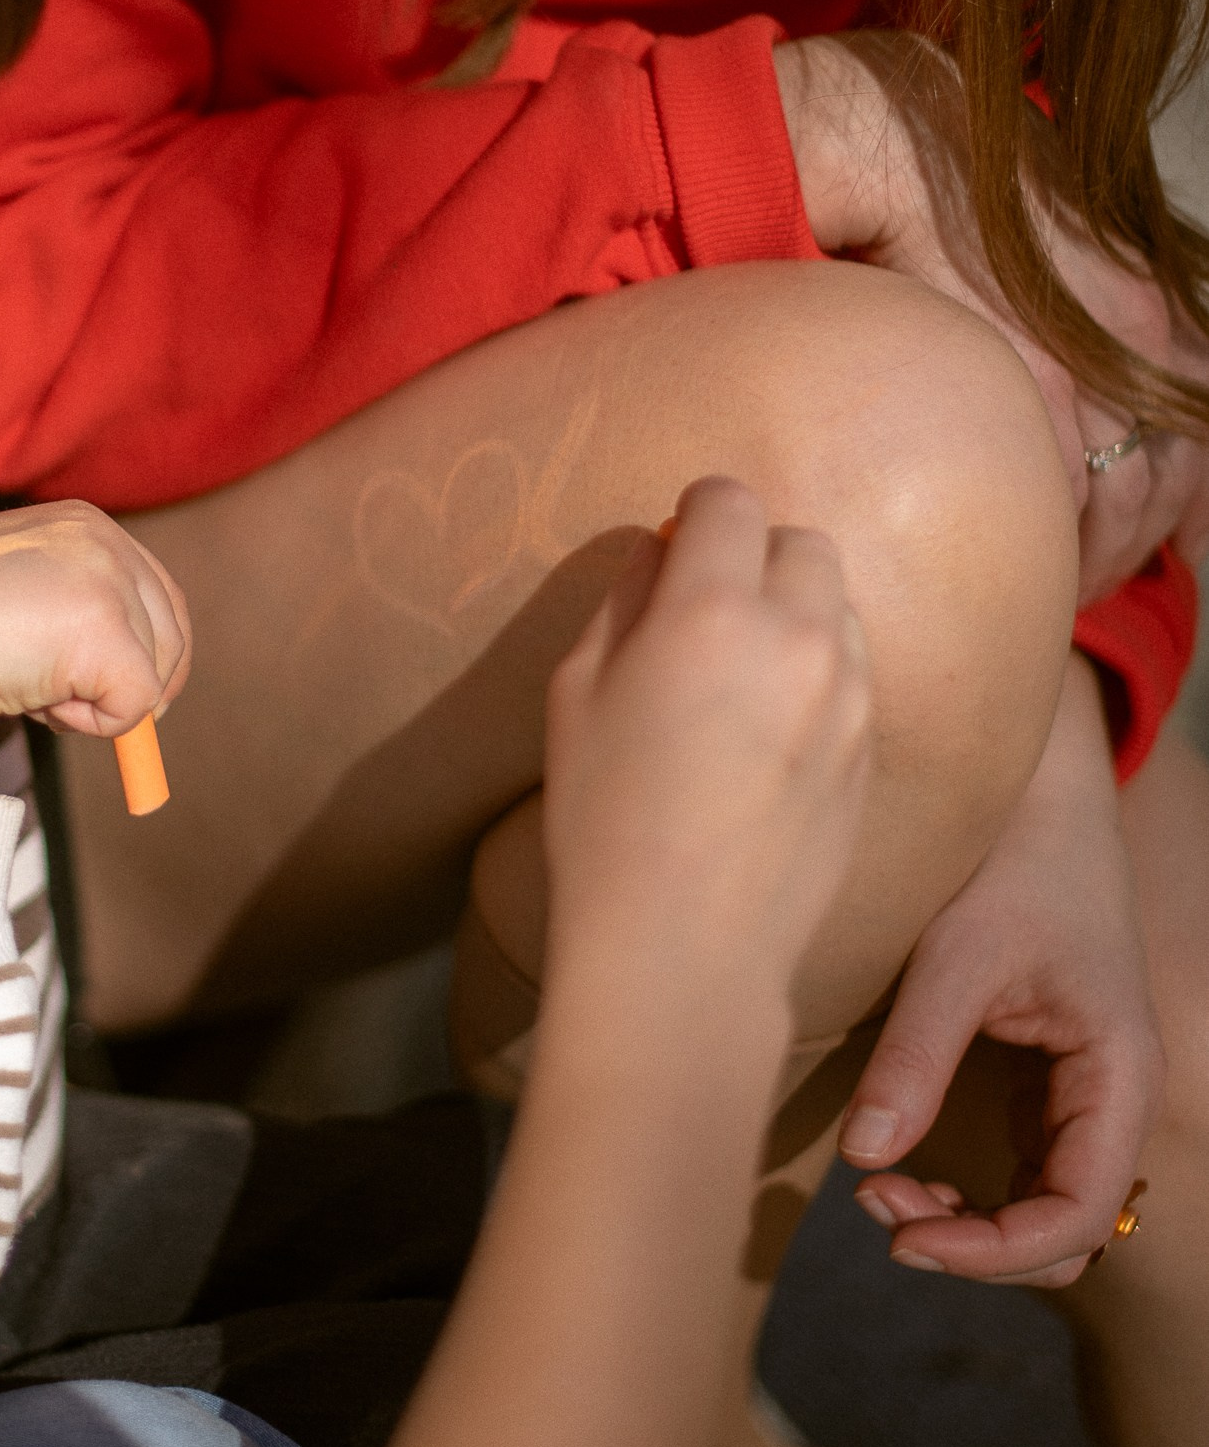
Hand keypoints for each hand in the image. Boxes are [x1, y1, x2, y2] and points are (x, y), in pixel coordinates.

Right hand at [0, 500, 190, 793]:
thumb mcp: (18, 606)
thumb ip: (75, 628)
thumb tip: (145, 701)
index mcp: (81, 522)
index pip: (156, 595)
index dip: (147, 653)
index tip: (125, 694)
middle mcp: (101, 537)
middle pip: (171, 635)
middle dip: (128, 683)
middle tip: (64, 706)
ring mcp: (104, 576)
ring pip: (152, 675)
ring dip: (94, 703)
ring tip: (27, 685)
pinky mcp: (102, 626)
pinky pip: (135, 706)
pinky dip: (92, 725)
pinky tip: (35, 702)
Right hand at [542, 479, 872, 1016]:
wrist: (686, 947)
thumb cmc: (605, 821)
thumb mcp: (576, 695)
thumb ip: (623, 603)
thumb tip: (660, 554)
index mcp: (710, 612)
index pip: (730, 499)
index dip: (698, 510)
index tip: (678, 539)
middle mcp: (796, 639)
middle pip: (802, 541)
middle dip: (757, 553)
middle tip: (710, 605)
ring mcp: (846, 697)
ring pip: (840, 606)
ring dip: (796, 611)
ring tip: (743, 671)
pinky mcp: (870, 751)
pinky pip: (854, 674)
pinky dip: (818, 672)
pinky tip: (770, 729)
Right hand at [775, 34, 1208, 603]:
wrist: (909, 144)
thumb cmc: (958, 183)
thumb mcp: (1049, 240)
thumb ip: (1071, 304)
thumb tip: (1048, 347)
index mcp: (1150, 299)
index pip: (1201, 420)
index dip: (1198, 497)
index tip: (1192, 542)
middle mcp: (1140, 334)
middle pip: (1172, 471)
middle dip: (1146, 539)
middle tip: (1104, 578)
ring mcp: (1090, 360)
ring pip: (1126, 496)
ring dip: (1102, 555)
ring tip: (1063, 586)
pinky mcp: (1031, 381)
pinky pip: (1066, 491)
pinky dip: (1060, 539)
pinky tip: (1037, 560)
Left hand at [840, 656, 1161, 1288]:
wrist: (1036, 800)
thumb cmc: (1013, 863)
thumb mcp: (958, 956)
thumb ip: (915, 1054)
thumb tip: (864, 1158)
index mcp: (1118, 1076)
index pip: (1075, 1213)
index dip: (991, 1251)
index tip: (899, 1239)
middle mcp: (1111, 1102)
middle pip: (1063, 1232)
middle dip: (972, 1243)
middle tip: (876, 1207)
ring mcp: (1080, 1100)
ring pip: (1040, 1213)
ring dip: (967, 1225)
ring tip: (878, 1192)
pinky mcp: (1044, 1088)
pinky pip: (1020, 1177)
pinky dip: (965, 1192)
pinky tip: (898, 1167)